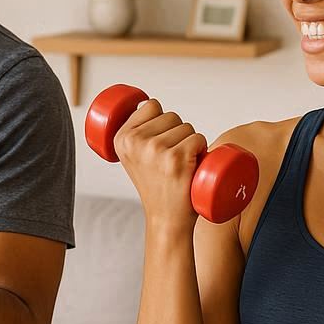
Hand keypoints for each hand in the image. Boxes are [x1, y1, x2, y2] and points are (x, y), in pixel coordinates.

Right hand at [112, 98, 207, 231]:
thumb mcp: (134, 158)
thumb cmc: (156, 187)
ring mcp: (155, 150)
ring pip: (187, 127)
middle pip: (171, 115)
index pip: (151, 105)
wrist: (166, 219)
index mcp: (121, 139)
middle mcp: (135, 142)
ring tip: (181, 165)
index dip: (162, 121)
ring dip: (191, 142)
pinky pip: (199, 138)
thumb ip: (135, 132)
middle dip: (178, 133)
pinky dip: (203, 149)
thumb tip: (146, 104)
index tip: (160, 144)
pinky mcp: (175, 159)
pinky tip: (193, 166)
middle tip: (171, 160)